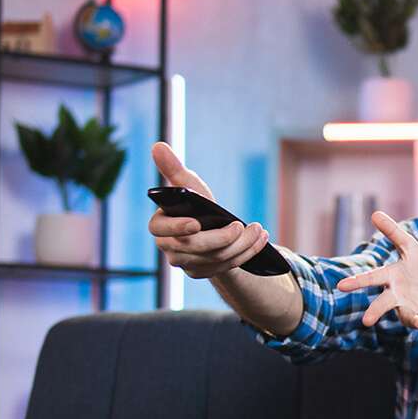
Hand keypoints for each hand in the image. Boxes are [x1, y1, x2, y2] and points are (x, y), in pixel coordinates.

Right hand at [148, 142, 272, 278]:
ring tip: (258, 229)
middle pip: (194, 248)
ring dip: (241, 245)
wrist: (212, 227)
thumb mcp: (188, 185)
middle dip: (221, 238)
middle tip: (241, 225)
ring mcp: (186, 264)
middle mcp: (169, 249)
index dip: (178, 228)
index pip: (162, 230)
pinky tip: (260, 240)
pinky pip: (226, 267)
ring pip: (214, 258)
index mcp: (160, 226)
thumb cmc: (195, 202)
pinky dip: (246, 253)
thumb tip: (157, 145)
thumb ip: (173, 168)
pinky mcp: (203, 272)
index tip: (197, 223)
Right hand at [335, 212, 417, 327]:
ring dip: (415, 321)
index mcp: (389, 278)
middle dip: (375, 312)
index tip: (341, 286)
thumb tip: (375, 213)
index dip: (356, 282)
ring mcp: (410, 309)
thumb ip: (393, 232)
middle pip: (383, 303)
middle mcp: (396, 297)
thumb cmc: (416, 268)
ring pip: (409, 318)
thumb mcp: (408, 246)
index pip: (371, 278)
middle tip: (366, 321)